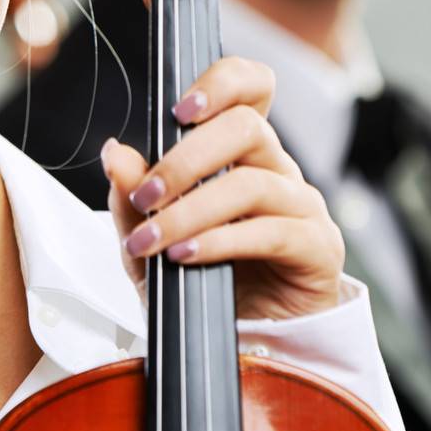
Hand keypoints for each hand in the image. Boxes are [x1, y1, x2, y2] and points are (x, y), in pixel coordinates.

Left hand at [101, 56, 344, 320]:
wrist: (243, 349)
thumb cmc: (200, 282)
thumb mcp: (148, 243)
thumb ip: (131, 198)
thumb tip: (114, 152)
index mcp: (242, 152)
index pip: (252, 88)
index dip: (223, 81)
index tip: (179, 108)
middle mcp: (277, 169)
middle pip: (246, 128)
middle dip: (186, 159)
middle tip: (146, 195)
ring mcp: (302, 206)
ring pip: (252, 183)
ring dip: (192, 210)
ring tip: (153, 241)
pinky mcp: (316, 247)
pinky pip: (272, 231)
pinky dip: (221, 241)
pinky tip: (187, 256)